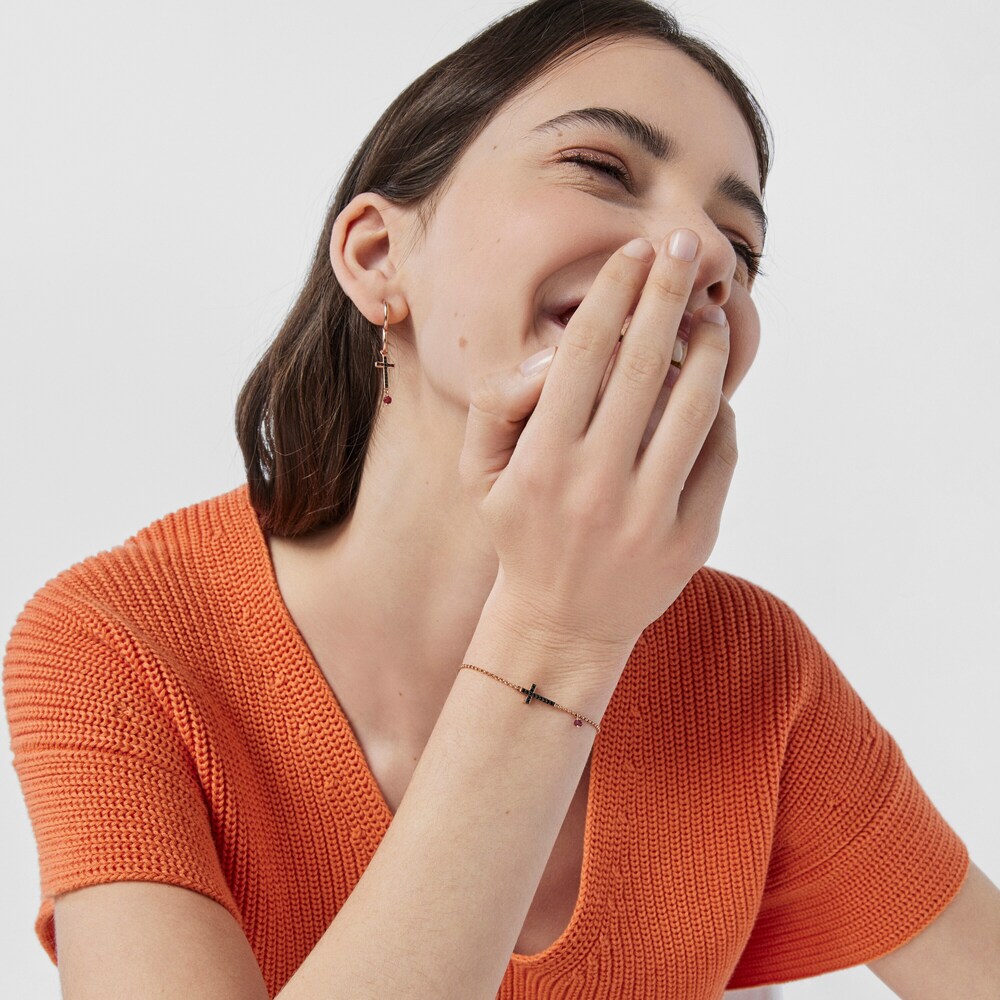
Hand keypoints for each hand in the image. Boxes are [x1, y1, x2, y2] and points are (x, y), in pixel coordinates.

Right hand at [460, 230, 736, 657]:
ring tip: (711, 315)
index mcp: (541, 460)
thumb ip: (498, 404)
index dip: (614, 292)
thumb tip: (554, 352)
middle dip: (668, 292)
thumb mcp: (479, 473)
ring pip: (694, 407)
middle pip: (643, 364)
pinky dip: (720, 411)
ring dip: (708, 348)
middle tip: (685, 248)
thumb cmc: (520, 530)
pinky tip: (710, 390)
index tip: (633, 252)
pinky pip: (718, 455)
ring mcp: (649, 514)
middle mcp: (596, 484)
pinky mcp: (690, 538)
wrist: (561, 623)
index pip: (583, 352)